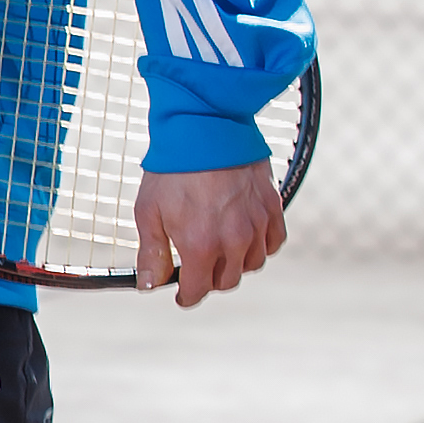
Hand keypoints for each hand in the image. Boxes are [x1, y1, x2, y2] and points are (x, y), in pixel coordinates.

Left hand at [137, 160, 287, 304]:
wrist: (205, 126)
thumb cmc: (173, 168)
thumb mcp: (149, 211)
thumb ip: (151, 253)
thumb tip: (149, 285)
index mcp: (201, 245)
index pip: (198, 290)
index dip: (187, 296)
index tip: (182, 295)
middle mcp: (234, 241)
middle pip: (227, 280)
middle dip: (210, 279)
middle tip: (198, 268)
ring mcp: (256, 224)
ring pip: (252, 264)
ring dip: (236, 264)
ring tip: (221, 250)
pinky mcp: (272, 207)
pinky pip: (274, 241)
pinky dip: (262, 246)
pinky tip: (247, 237)